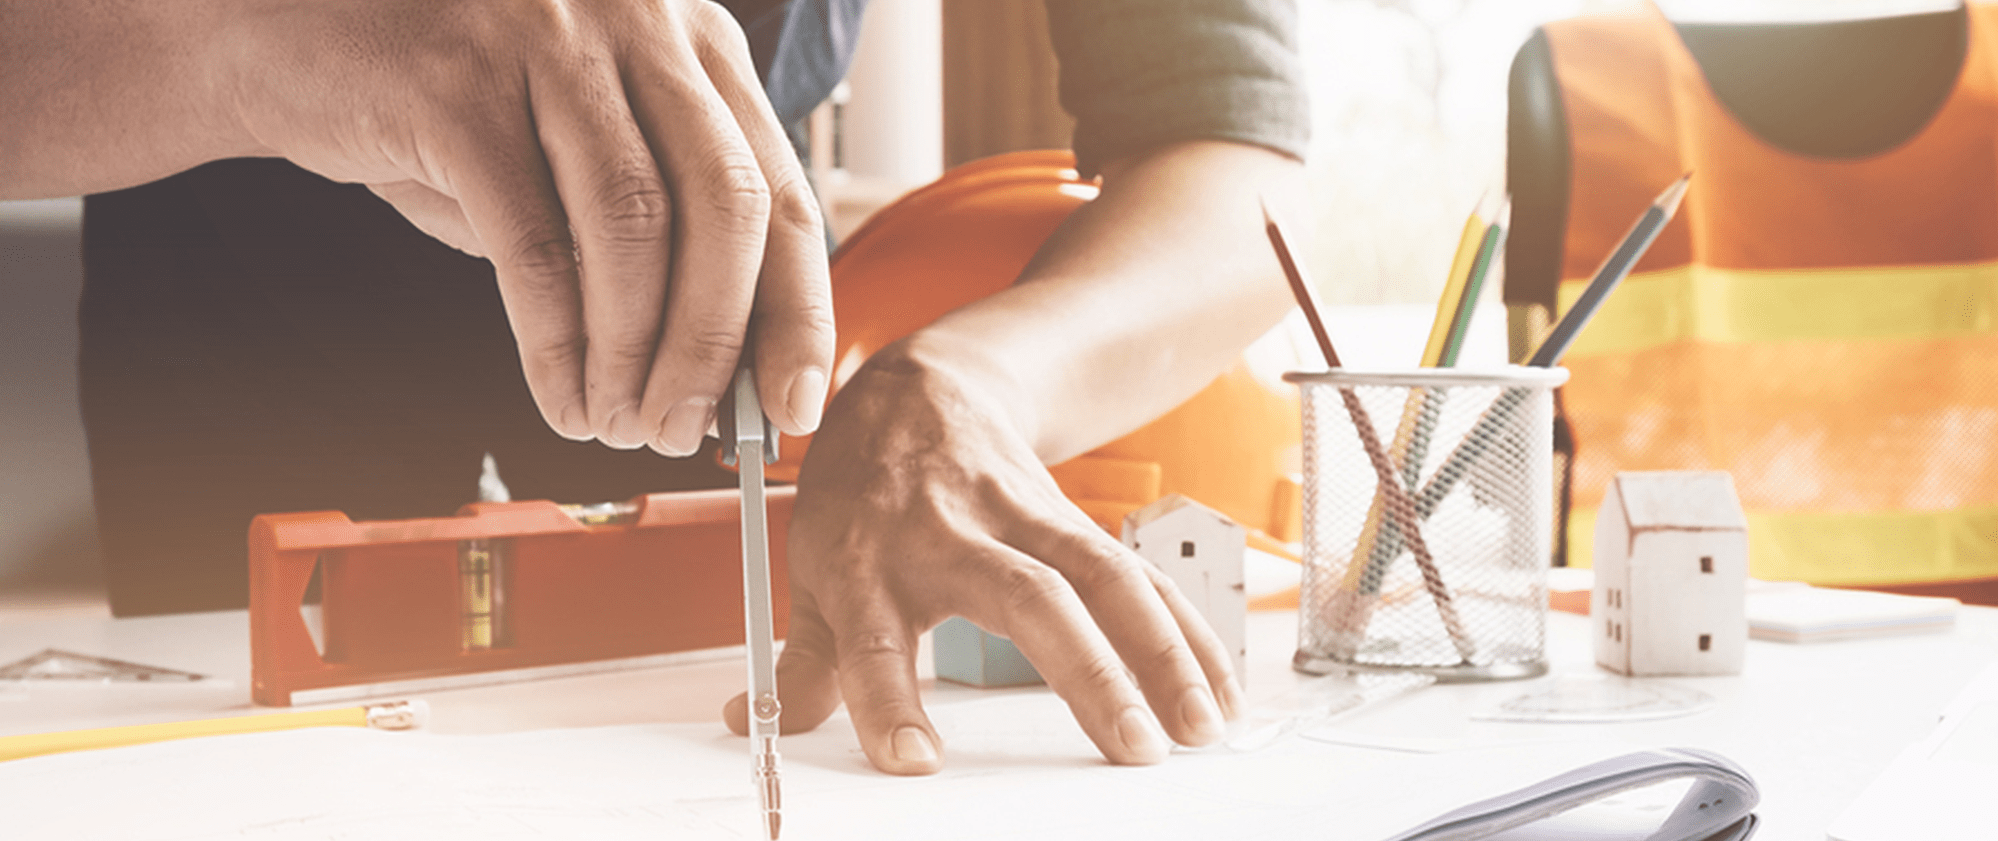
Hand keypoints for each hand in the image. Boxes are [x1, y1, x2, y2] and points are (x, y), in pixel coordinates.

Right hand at [227, 0, 833, 450]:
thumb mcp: (578, 153)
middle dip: (717, 345)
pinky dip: (553, 343)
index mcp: (691, 41)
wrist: (282, 38)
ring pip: (634, 227)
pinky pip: (531, 244)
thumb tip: (723, 375)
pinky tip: (559, 397)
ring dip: (633, 353)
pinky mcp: (456, 83)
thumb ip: (658, 237)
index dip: (798, 311)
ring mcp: (549, 41)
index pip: (780, 189)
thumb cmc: (449, 109)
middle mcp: (638, 22)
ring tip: (617, 424)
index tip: (794, 403)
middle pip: (727, 206)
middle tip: (688, 431)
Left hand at [724, 341, 1243, 773]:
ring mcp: (1021, 519)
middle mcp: (949, 535)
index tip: (915, 762)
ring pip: (1105, 577)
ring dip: (1163, 651)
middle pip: (1029, 597)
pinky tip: (1217, 690)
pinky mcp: (1073, 518)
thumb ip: (804, 661)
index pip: (874, 640)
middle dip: (1087, 671)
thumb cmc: (865, 491)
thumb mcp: (816, 567)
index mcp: (868, 562)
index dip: (889, 699)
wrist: (921, 388)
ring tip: (1197, 727)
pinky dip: (1186, 632)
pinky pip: (1140, 573)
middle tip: (1131, 747)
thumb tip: (751, 723)